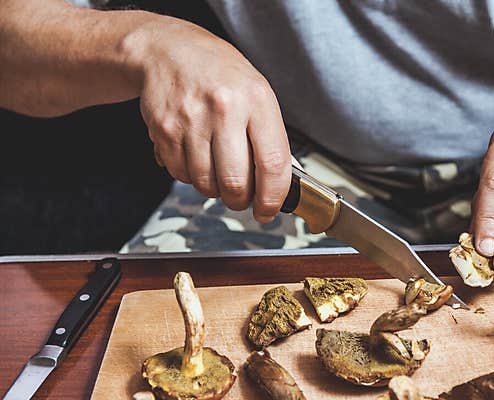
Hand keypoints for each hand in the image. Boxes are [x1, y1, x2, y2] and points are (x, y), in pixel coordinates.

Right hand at [128, 17, 291, 221]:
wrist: (168, 50)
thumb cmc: (220, 74)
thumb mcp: (258, 93)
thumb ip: (272, 137)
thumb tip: (283, 183)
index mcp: (256, 100)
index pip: (272, 164)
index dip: (272, 198)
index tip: (269, 210)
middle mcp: (224, 109)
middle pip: (236, 182)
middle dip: (241, 200)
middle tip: (242, 197)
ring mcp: (191, 120)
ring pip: (207, 184)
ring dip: (215, 190)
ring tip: (218, 171)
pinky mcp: (165, 130)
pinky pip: (182, 174)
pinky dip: (191, 176)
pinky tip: (197, 158)